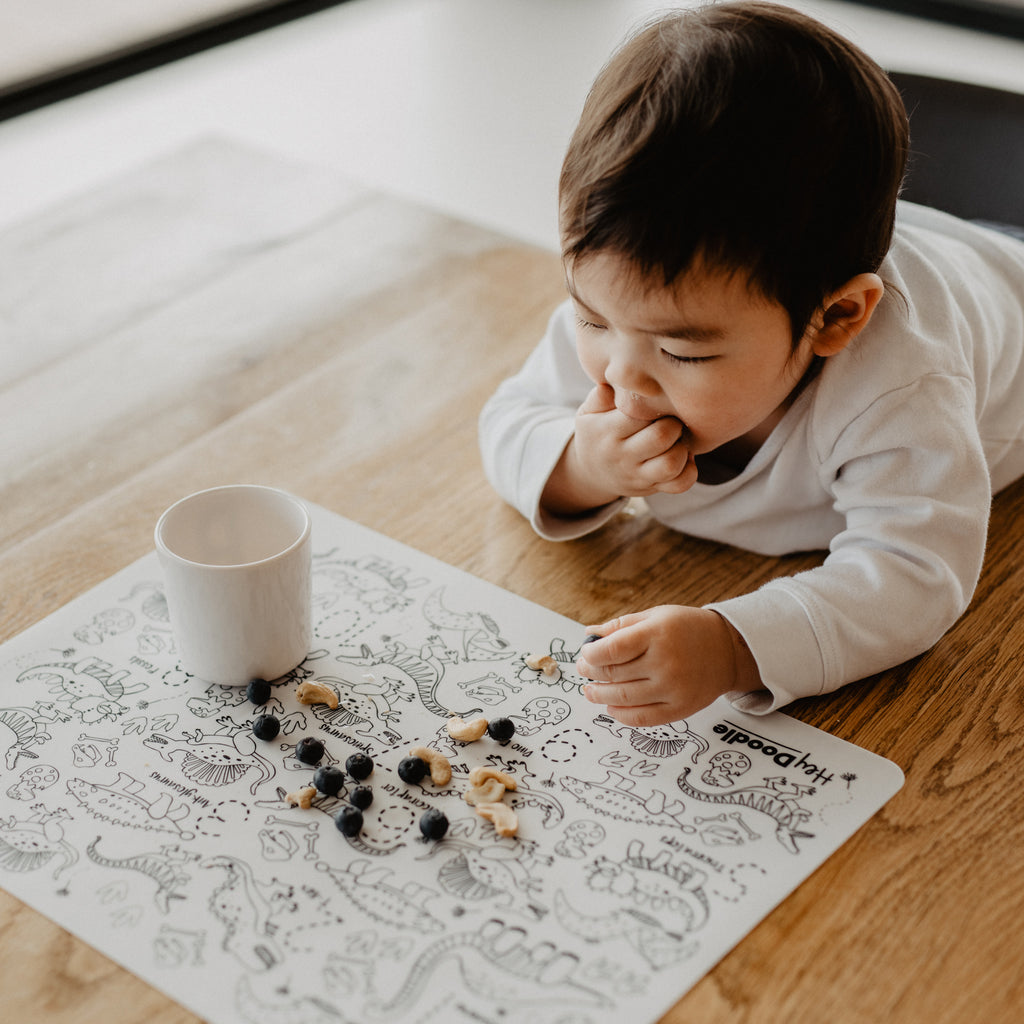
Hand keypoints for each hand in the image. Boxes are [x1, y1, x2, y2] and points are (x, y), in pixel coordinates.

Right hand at [541, 384, 697, 515]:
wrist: (590, 474)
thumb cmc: (596, 434)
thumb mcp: (588, 413)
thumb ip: (599, 398)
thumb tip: (609, 385)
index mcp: (607, 432)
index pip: (638, 413)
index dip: (654, 404)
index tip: (656, 402)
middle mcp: (623, 456)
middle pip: (661, 437)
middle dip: (674, 423)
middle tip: (672, 419)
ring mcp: (638, 475)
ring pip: (671, 464)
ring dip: (683, 448)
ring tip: (678, 439)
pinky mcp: (652, 488)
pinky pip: (679, 484)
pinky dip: (689, 471)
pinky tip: (682, 458)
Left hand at [576, 606, 760, 725]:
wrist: (727, 650)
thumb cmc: (687, 628)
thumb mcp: (656, 616)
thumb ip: (621, 626)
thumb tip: (589, 635)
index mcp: (657, 634)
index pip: (612, 649)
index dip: (591, 654)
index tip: (585, 653)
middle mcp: (665, 662)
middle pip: (614, 674)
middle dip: (591, 673)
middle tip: (583, 670)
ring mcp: (673, 688)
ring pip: (623, 698)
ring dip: (599, 695)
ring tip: (590, 690)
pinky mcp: (680, 708)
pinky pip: (642, 718)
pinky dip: (621, 714)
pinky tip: (611, 706)